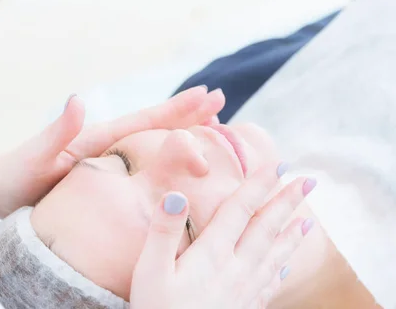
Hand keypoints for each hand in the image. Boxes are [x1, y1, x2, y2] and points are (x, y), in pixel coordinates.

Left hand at [0, 86, 223, 217]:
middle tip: (222, 100)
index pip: (146, 120)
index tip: (209, 95)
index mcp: (99, 137)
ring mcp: (106, 157)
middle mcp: (107, 143)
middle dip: (189, 113)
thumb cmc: (17, 176)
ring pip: (152, 141)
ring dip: (181, 130)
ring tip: (210, 123)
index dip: (178, 109)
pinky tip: (174, 160)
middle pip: (156, 125)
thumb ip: (60, 129)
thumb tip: (79, 98)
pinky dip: (164, 155)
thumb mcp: (38, 155)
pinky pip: (142, 161)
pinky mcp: (103, 173)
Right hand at [130, 162, 314, 308]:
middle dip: (287, 203)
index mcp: (211, 254)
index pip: (240, 211)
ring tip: (308, 223)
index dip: (258, 186)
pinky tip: (284, 266)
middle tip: (308, 182)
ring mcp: (242, 292)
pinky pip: (269, 285)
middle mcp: (234, 269)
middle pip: (265, 229)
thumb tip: (176, 195)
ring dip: (291, 236)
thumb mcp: (149, 270)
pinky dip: (279, 271)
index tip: (278, 166)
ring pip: (273, 257)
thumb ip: (163, 232)